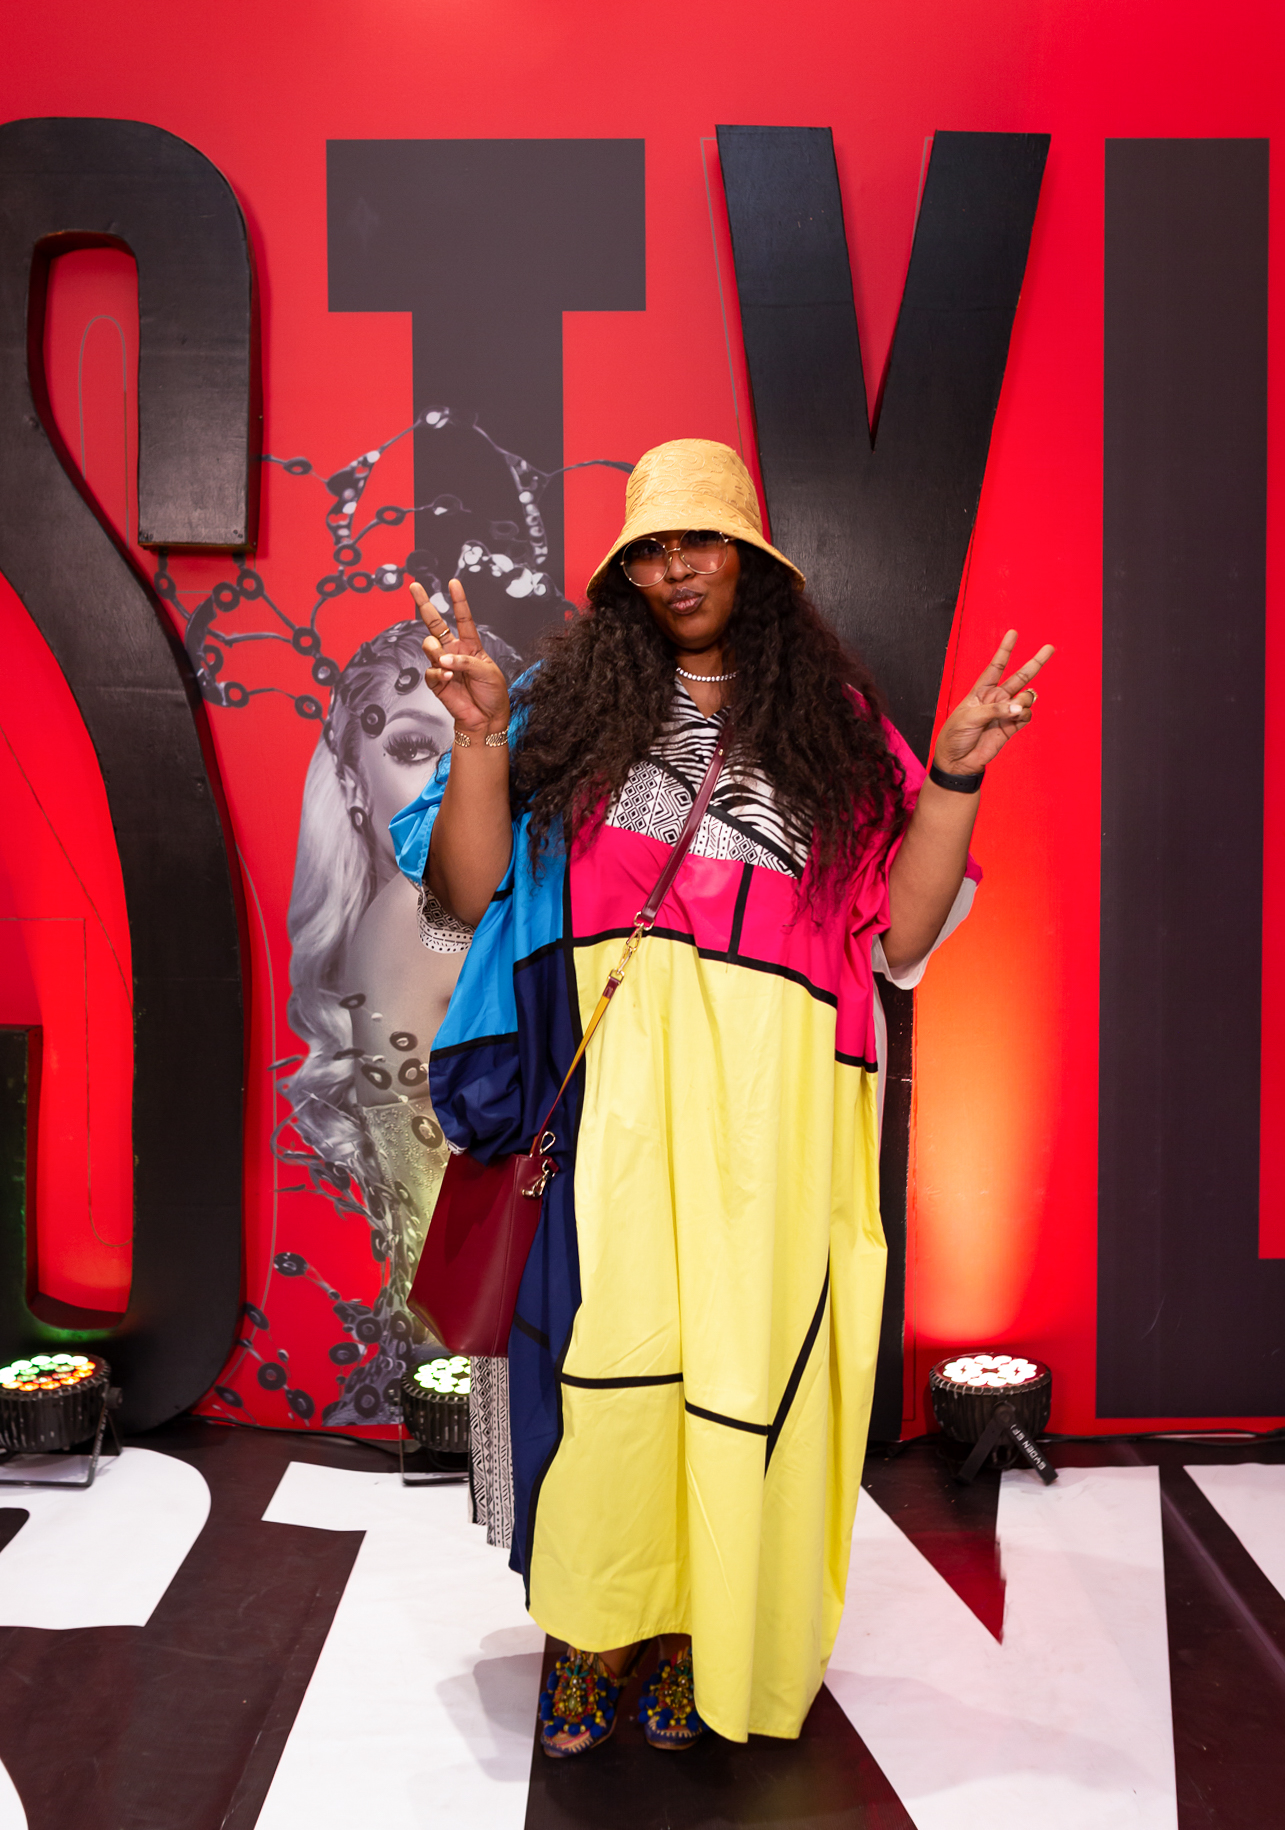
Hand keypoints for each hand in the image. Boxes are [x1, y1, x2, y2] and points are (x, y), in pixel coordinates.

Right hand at [411, 578, 510, 734]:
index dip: (458, 600)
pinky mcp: (436, 681)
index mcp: (471, 645)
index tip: (454, 582)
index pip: (463, 618)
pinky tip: (449, 679)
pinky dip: (439, 674)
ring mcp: (443, 665)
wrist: (486, 719)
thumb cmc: (492, 694)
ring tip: (448, 666)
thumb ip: (466, 661)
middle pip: (435, 623)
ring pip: (429, 646)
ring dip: (437, 653)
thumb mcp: (488, 672)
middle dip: (424, 603)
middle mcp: (454, 652)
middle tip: (415, 587)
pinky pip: (430, 671)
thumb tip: (444, 659)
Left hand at [933, 630, 1053, 775]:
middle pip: (1020, 677)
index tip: (1013, 633)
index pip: (996, 666)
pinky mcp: (1012, 727)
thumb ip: (996, 710)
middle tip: (1050, 648)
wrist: (958, 762)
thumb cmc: (956, 735)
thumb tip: (1020, 707)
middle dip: (1035, 663)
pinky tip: (1016, 718)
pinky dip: (1024, 714)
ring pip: (1026, 698)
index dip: (1005, 650)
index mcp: (981, 691)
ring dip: (1024, 700)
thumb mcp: (970, 717)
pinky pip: (1027, 715)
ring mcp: (1006, 713)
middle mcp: (996, 699)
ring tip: (1014, 708)